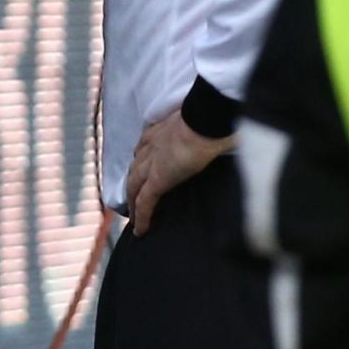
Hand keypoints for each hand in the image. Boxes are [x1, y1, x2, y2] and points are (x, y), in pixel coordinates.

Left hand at [125, 109, 233, 234]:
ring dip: (132, 201)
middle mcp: (151, 145)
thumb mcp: (201, 123)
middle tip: (131, 195)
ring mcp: (152, 163)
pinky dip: (141, 217)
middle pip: (135, 167)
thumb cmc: (210, 118)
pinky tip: (140, 231)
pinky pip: (144, 202)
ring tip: (132, 216)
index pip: (145, 145)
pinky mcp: (157, 180)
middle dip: (132, 181)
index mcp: (161, 130)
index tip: (142, 165)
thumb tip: (216, 134)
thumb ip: (201, 130)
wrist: (205, 120)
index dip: (142, 157)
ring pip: (134, 185)